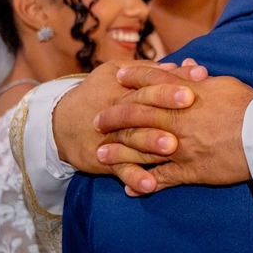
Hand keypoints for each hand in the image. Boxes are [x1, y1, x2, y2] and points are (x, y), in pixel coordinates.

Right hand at [52, 59, 206, 174]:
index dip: (168, 86)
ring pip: (131, 139)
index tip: (192, 88)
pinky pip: (119, 169)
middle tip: (188, 112)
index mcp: (122, 87)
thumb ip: (153, 70)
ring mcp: (110, 136)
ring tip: (172, 148)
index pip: (146, 83)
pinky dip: (134, 178)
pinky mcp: (105, 159)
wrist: (60, 122)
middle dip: (163, 109)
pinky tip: (150, 185)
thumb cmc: (100, 92)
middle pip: (139, 108)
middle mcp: (116, 110)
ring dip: (150, 143)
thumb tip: (188, 67)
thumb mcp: (118, 72)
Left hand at [93, 65, 252, 194]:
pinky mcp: (190, 170)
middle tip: (97, 120)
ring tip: (100, 156)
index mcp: (184, 95)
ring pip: (140, 149)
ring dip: (118, 153)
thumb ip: (199, 79)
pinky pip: (161, 179)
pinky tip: (129, 187)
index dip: (133, 78)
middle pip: (135, 116)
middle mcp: (176, 120)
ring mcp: (180, 147)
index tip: (117, 78)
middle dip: (113, 118)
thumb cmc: (250, 107)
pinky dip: (143, 184)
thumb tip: (186, 68)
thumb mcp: (224, 84)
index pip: (151, 82)